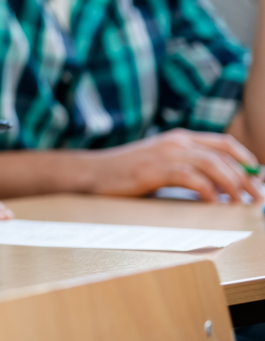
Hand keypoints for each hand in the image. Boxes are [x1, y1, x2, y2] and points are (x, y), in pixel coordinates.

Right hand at [89, 129, 263, 202]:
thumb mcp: (159, 165)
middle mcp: (175, 141)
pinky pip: (191, 177)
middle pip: (223, 155)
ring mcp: (165, 154)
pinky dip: (207, 190)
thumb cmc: (124, 173)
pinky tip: (213, 202)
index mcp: (178, 138)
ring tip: (240, 201)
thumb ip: (185, 168)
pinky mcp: (155, 169)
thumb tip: (217, 187)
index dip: (245, 159)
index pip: (223, 143)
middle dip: (246, 177)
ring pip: (212, 164)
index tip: (257, 177)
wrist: (92, 173)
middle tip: (257, 196)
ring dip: (232, 184)